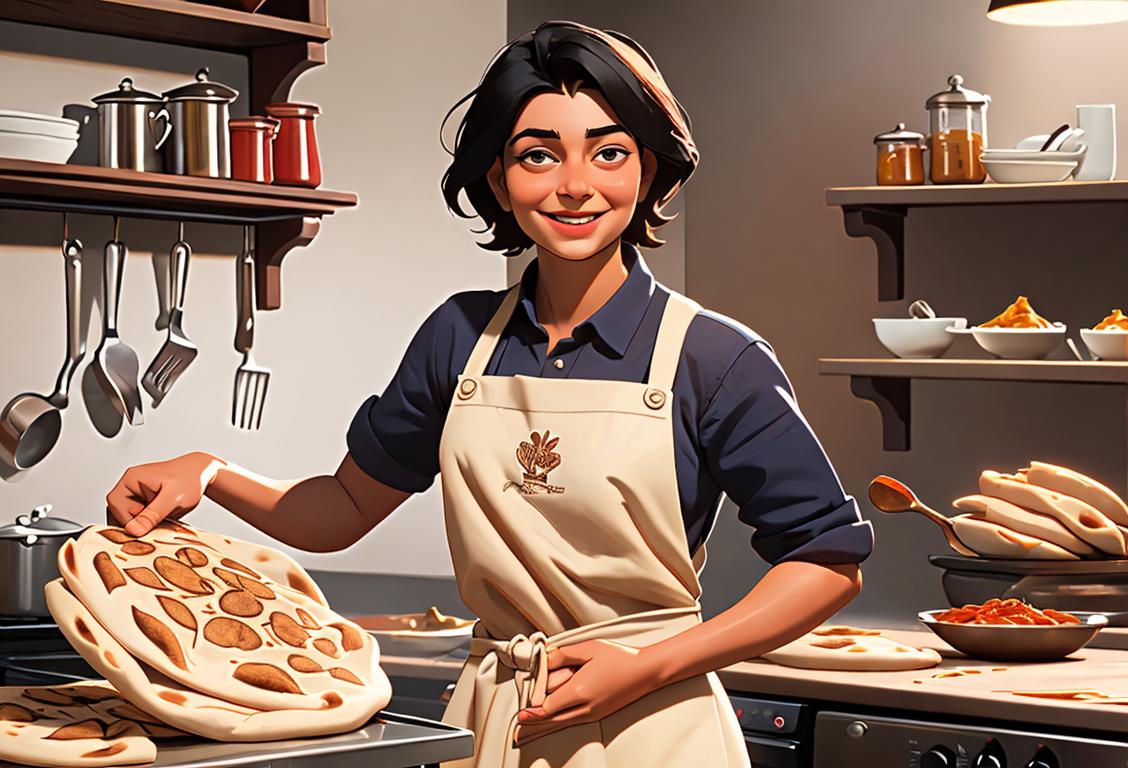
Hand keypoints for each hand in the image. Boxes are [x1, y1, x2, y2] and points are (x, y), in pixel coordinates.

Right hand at [105, 452, 224, 535]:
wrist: (202, 474)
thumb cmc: (190, 479)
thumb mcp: (174, 498)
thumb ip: (153, 514)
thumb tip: (133, 530)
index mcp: (131, 479)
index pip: (115, 505)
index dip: (129, 519)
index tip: (148, 523)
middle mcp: (130, 487)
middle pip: (118, 514)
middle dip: (137, 524)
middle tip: (159, 523)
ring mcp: (136, 496)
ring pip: (128, 520)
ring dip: (144, 526)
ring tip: (164, 519)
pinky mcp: (144, 505)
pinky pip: (139, 522)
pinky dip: (149, 526)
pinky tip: (164, 520)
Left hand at [513, 639, 658, 745]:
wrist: (645, 672)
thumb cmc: (619, 657)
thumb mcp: (588, 649)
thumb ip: (563, 655)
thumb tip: (545, 660)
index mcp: (580, 691)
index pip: (548, 706)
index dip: (533, 709)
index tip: (521, 712)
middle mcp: (585, 707)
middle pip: (553, 720)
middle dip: (534, 723)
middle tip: (518, 727)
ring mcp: (593, 714)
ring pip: (562, 724)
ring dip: (545, 725)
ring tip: (530, 728)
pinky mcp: (599, 714)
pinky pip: (573, 722)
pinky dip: (559, 722)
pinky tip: (554, 720)